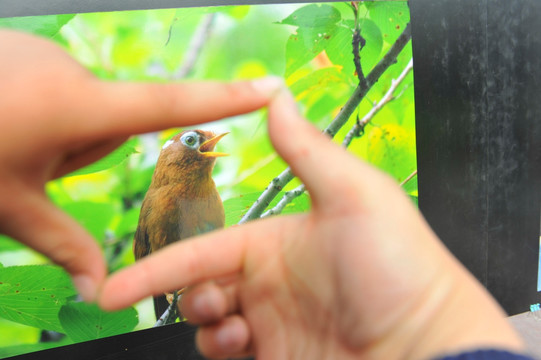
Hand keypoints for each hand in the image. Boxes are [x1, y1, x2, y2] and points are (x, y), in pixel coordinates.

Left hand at [0, 30, 280, 300]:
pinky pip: (54, 83)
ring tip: (9, 138)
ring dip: (57, 131)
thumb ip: (64, 244)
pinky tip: (1, 117)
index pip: (171, 104)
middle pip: (109, 121)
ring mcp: (44, 53)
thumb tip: (99, 289)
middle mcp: (70, 71)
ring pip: (79, 105)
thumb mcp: (7, 208)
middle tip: (27, 161)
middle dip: (80, 149)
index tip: (269, 89)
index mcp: (77, 106)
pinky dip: (38, 108)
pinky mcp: (25, 48)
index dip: (225, 100)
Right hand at [99, 89, 523, 358]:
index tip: (121, 285)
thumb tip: (276, 95)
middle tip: (208, 300)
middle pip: (200, 287)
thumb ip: (307, 149)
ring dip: (204, 323)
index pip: (207, 249)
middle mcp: (270, 283)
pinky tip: (240, 342)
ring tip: (231, 324)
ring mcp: (273, 324)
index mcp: (278, 242)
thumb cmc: (398, 268)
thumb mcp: (354, 195)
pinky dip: (219, 348)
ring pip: (208, 323)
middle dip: (185, 295)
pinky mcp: (277, 357)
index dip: (162, 266)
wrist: (428, 344)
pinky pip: (226, 352)